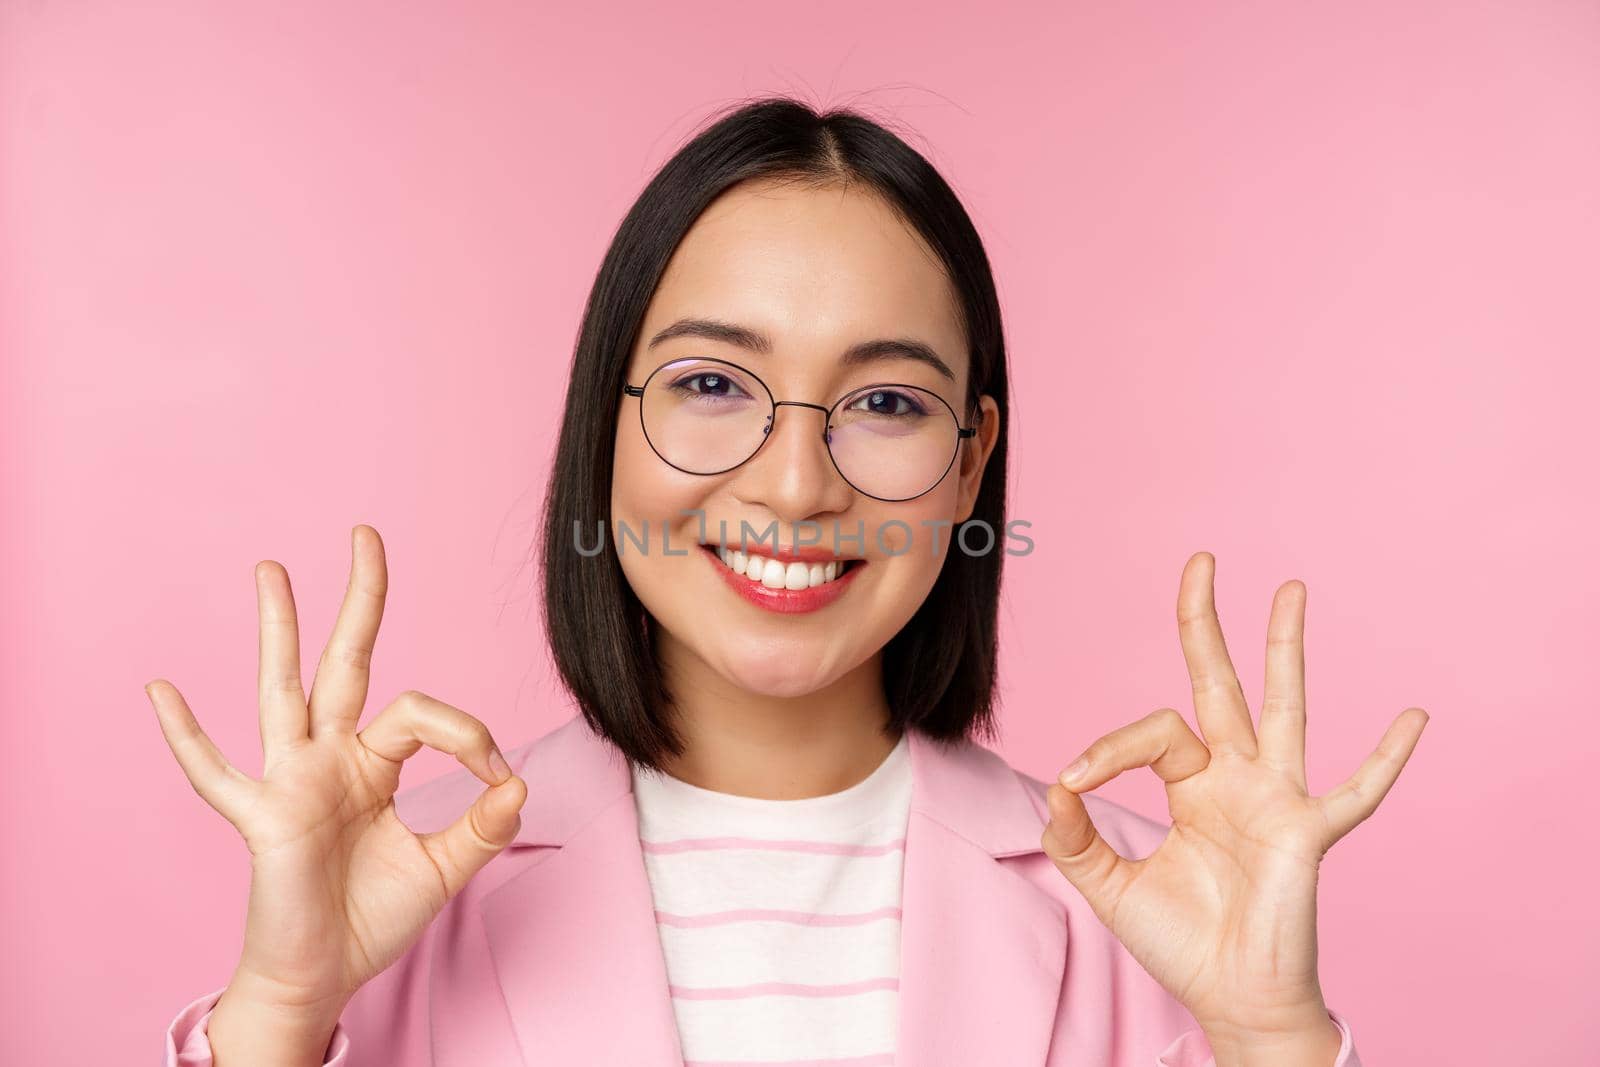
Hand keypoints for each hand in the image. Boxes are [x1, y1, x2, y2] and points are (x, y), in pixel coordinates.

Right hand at [147, 525, 527, 1021]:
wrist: (323, 974)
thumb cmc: (373, 916)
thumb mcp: (445, 868)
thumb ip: (481, 825)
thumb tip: (519, 781)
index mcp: (374, 763)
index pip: (423, 715)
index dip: (470, 734)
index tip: (499, 778)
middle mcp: (331, 757)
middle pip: (346, 662)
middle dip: (359, 600)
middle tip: (366, 534)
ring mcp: (291, 780)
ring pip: (284, 690)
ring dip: (278, 630)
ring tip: (272, 569)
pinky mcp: (260, 818)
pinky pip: (217, 774)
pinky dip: (187, 736)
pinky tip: (161, 690)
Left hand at [1041, 551, 1426, 1051]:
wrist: (1230, 998)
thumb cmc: (1180, 942)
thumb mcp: (1107, 885)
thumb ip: (1074, 837)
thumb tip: (1053, 787)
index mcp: (1191, 784)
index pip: (1152, 731)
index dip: (1107, 748)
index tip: (1074, 786)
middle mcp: (1235, 777)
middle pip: (1219, 683)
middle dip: (1206, 624)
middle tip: (1199, 561)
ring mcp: (1276, 798)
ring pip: (1283, 707)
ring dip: (1285, 649)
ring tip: (1289, 589)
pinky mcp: (1308, 833)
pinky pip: (1355, 793)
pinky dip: (1385, 759)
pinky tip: (1414, 716)